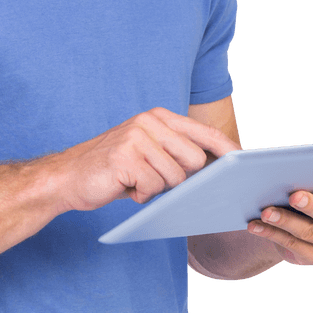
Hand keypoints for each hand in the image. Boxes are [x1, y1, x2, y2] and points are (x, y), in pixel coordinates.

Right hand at [52, 107, 239, 213]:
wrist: (68, 176)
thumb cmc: (114, 168)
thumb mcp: (148, 152)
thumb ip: (177, 152)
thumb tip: (217, 168)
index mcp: (159, 118)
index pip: (204, 133)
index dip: (227, 150)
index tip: (244, 162)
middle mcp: (150, 122)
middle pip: (195, 160)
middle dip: (180, 179)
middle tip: (153, 178)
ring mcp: (137, 138)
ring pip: (175, 178)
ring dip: (157, 189)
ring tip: (135, 181)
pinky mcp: (125, 157)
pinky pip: (153, 187)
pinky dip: (141, 195)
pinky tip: (125, 187)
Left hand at [246, 171, 312, 265]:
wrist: (298, 224)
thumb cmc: (309, 191)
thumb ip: (308, 170)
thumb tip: (274, 160)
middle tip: (294, 196)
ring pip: (309, 232)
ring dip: (285, 220)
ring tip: (266, 211)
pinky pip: (293, 245)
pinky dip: (271, 234)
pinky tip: (255, 225)